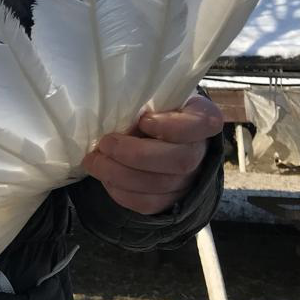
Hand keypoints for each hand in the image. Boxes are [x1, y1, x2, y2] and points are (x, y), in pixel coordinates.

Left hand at [82, 93, 223, 214]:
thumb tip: (117, 110)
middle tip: (105, 143)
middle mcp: (201, 151)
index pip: (204, 124)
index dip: (173, 126)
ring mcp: (189, 179)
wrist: (150, 135)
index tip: (144, 120)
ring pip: (160, 185)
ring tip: (95, 160)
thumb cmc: (148, 108)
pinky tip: (105, 177)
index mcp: (202, 118)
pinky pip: (149, 203)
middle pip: (180, 160)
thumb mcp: (150, 96)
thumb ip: (143, 100)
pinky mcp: (171, 200)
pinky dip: (121, 191)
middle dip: (135, 154)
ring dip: (120, 174)